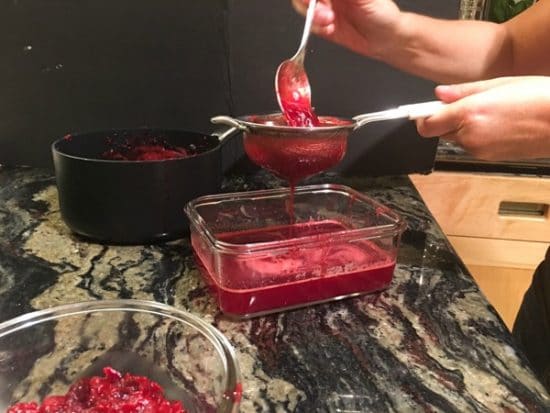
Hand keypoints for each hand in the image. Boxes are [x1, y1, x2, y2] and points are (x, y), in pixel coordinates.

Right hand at [291, 0, 401, 58]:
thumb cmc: (381, 13)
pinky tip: (331, 29)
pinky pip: (310, 24)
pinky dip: (317, 27)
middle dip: (308, 1)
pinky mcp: (322, 25)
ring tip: (329, 20)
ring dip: (313, 14)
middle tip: (317, 6)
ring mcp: (324, 7)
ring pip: (303, 6)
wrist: (384, 39)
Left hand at [416, 76, 549, 160]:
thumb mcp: (498, 84)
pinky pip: (472, 145)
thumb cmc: (539, 98)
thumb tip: (439, 93)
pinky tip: (498, 124)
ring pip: (457, 138)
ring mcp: (479, 150)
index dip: (422, 117)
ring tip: (491, 112)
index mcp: (469, 114)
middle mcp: (470, 136)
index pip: (427, 124)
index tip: (422, 110)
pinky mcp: (488, 158)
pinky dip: (477, 136)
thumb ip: (463, 91)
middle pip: (440, 131)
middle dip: (446, 119)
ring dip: (463, 127)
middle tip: (466, 104)